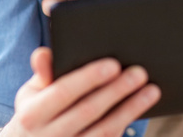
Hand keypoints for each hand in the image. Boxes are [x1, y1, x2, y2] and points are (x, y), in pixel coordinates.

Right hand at [1, 47, 159, 136]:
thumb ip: (43, 72)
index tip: (113, 64)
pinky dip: (126, 124)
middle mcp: (49, 136)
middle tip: (139, 72)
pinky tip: (140, 108)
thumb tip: (44, 53)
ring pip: (104, 131)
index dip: (88, 78)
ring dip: (130, 109)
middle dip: (116, 90)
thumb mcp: (31, 93)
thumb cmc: (36, 113)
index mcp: (32, 114)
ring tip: (151, 90)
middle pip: (88, 111)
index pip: (62, 92)